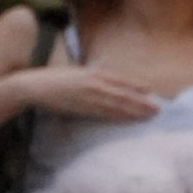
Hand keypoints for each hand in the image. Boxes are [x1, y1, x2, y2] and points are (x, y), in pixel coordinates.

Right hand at [16, 65, 158, 122]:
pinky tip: (129, 119)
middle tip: (158, 109)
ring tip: (150, 116)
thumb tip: (107, 83)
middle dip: (141, 102)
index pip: (120, 80)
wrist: (34, 86)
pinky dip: (119, 115)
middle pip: (123, 93)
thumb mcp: (77, 74)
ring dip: (134, 110)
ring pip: (117, 104)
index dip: (136, 86)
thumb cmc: (55, 80)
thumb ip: (93, 78)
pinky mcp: (82, 106)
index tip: (151, 91)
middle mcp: (94, 82)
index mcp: (93, 73)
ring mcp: (89, 94)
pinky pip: (104, 112)